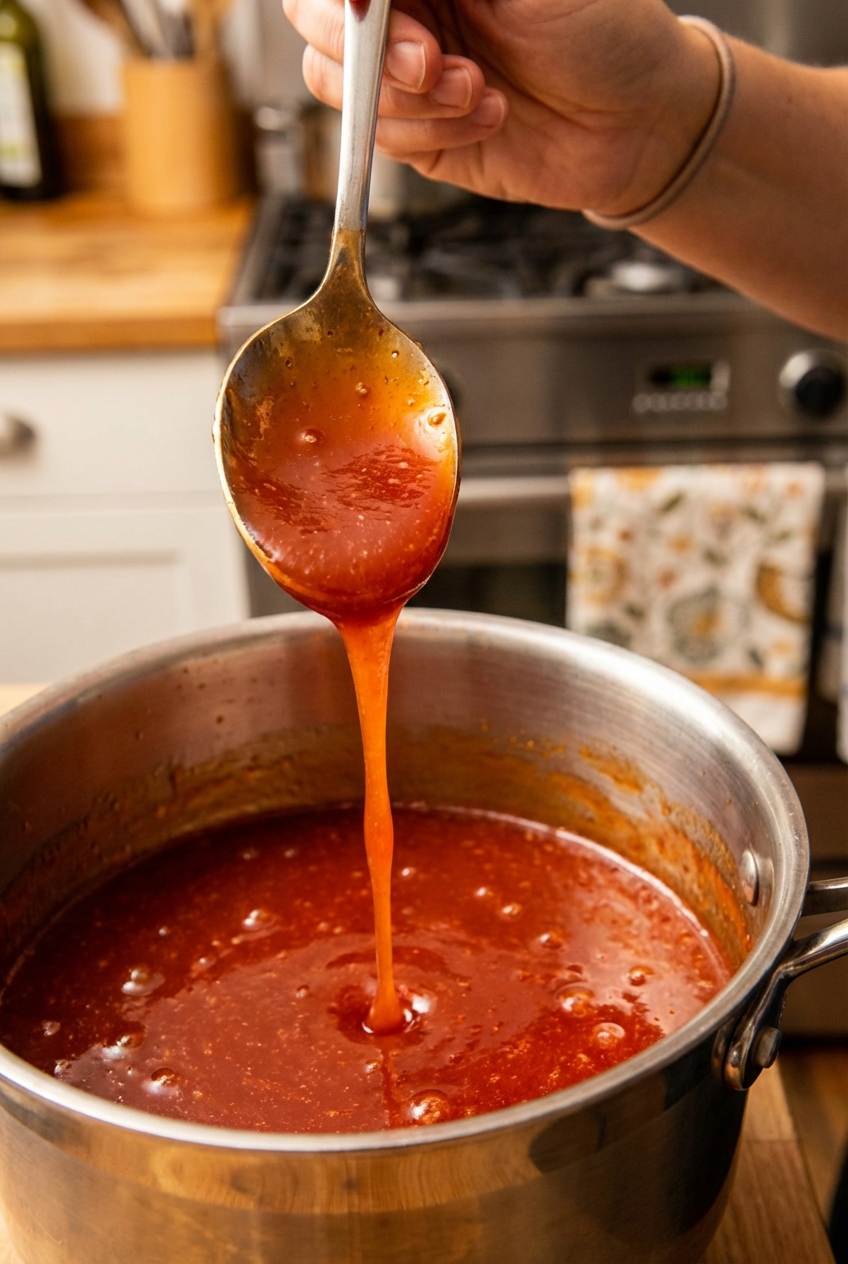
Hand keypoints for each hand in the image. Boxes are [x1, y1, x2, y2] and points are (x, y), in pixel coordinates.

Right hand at [283, 0, 719, 214]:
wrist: (639, 123)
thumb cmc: (603, 28)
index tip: (369, 3)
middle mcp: (406, 9)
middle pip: (315, 18)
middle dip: (365, 48)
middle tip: (430, 62)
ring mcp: (404, 75)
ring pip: (336, 83)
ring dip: (404, 97)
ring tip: (476, 91)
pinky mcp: (417, 135)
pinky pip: (379, 138)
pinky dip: (432, 131)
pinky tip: (490, 117)